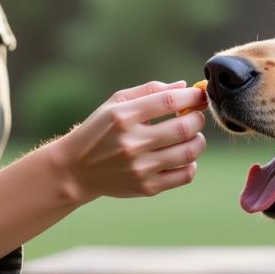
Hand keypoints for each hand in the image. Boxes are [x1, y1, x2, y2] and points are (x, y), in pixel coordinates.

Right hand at [53, 80, 207, 203]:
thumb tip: (183, 86)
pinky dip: (191, 164)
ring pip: (189, 152)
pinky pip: (185, 175)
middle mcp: (132, 143)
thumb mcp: (115, 103)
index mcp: (123, 116)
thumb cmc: (100, 130)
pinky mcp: (146, 187)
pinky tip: (182, 157)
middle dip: (197, 118)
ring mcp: (140, 167)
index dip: (192, 95)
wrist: (76, 170)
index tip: (199, 95)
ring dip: (198, 140)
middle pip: (184, 127)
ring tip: (191, 136)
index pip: (169, 101)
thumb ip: (149, 90)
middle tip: (195, 116)